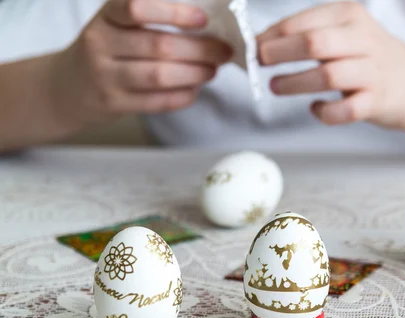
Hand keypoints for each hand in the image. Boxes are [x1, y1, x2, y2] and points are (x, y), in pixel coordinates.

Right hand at [50, 0, 231, 130]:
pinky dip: (183, 96)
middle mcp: (101, 44)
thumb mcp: (116, 25)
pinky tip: (195, 90)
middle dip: (200, 50)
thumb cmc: (105, 50)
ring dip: (195, 74)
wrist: (65, 87)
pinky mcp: (113, 104)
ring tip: (212, 70)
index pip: (136, 7)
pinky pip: (157, 101)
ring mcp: (105, 76)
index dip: (173, 13)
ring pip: (160, 75)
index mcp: (106, 17)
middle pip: (159, 45)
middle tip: (223, 51)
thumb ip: (151, 20)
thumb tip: (206, 26)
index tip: (202, 19)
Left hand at [257, 1, 404, 127]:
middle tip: (260, 63)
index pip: (304, 22)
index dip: (273, 35)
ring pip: (328, 76)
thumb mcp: (343, 33)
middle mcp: (363, 40)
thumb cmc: (367, 58)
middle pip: (314, 43)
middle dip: (280, 53)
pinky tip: (315, 108)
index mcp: (350, 16)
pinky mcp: (377, 101)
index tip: (253, 46)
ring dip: (295, 83)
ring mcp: (372, 72)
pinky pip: (346, 110)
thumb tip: (261, 43)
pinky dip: (325, 112)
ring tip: (275, 86)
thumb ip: (308, 34)